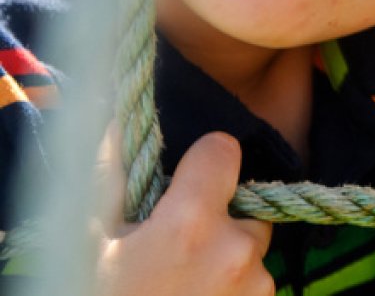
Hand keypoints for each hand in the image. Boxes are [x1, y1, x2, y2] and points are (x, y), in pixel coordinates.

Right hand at [97, 132, 273, 295]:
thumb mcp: (93, 243)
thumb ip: (113, 177)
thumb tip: (118, 121)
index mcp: (190, 222)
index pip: (223, 150)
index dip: (202, 161)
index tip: (184, 182)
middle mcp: (236, 248)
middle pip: (244, 205)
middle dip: (216, 218)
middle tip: (175, 249)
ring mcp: (257, 283)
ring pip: (251, 246)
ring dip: (226, 255)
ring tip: (182, 280)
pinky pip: (256, 279)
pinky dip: (234, 284)